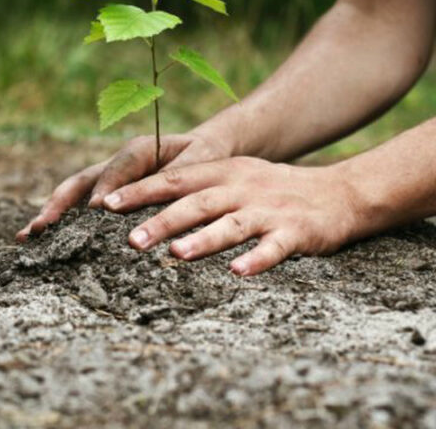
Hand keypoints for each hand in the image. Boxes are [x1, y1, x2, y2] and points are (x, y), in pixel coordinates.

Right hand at [16, 131, 232, 240]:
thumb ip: (177, 176)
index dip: (105, 188)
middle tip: (40, 227)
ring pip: (73, 195)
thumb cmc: (205, 156)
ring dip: (51, 214)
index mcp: (139, 150)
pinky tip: (44, 241)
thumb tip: (153, 198)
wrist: (204, 150)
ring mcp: (108, 180)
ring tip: (27, 236)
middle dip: (59, 204)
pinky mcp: (107, 194)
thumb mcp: (200, 161)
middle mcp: (116, 164)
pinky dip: (62, 222)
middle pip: (80, 182)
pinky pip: (81, 207)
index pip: (117, 169)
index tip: (95, 211)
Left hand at [102, 157, 364, 275]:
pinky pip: (274, 247)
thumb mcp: (233, 177)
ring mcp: (269, 209)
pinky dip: (256, 259)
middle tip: (130, 240)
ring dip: (203, 239)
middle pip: (196, 202)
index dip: (140, 190)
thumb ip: (195, 186)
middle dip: (162, 220)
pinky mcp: (296, 232)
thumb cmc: (271, 189)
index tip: (106, 204)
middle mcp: (241, 187)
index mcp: (222, 172)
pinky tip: (238, 272)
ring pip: (231, 224)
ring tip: (176, 255)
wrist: (339, 192)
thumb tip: (142, 204)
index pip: (174, 179)